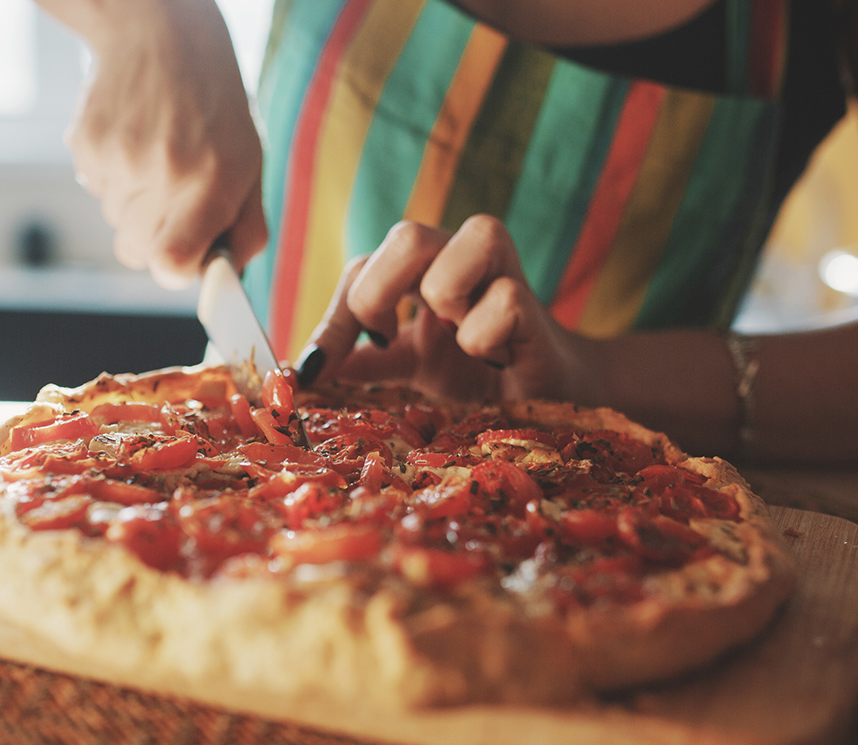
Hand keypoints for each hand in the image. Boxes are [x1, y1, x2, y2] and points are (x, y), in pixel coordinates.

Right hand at [56, 0, 265, 286]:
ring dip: (132, 201)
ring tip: (154, 154)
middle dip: (153, 235)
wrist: (165, 37)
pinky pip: (92, 189)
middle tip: (173, 193)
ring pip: (113, 222)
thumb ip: (246, 230)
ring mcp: (119, 157)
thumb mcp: (250, 165)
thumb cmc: (216, 111)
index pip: (170, 263)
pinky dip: (110, 175)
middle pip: (136, 252)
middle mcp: (163, 171)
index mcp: (211, 182)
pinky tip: (131, 139)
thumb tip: (229, 281)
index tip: (182, 256)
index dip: (173, 269)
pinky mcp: (86, 142)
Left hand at [297, 216, 595, 402]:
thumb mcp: (411, 368)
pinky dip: (485, 339)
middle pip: (407, 234)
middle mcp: (460, 258)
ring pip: (465, 242)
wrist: (551, 397)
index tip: (316, 372)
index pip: (362, 268)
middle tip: (386, 338)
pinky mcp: (536, 306)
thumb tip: (306, 370)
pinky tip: (498, 359)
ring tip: (460, 338)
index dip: (334, 319)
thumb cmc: (480, 372)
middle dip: (380, 293)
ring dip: (447, 301)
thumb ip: (365, 363)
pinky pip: (503, 301)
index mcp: (421, 271)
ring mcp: (503, 274)